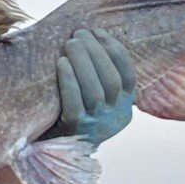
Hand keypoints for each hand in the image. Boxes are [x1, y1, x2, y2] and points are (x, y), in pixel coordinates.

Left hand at [47, 27, 135, 146]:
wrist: (56, 151)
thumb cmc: (74, 113)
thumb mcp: (96, 99)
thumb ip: (100, 76)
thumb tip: (91, 37)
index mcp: (125, 107)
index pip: (128, 76)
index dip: (115, 51)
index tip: (99, 31)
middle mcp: (115, 117)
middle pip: (111, 80)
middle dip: (96, 52)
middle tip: (79, 34)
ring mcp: (97, 126)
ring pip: (95, 91)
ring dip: (83, 62)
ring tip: (70, 43)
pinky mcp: (76, 131)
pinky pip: (74, 104)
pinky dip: (69, 80)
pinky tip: (61, 63)